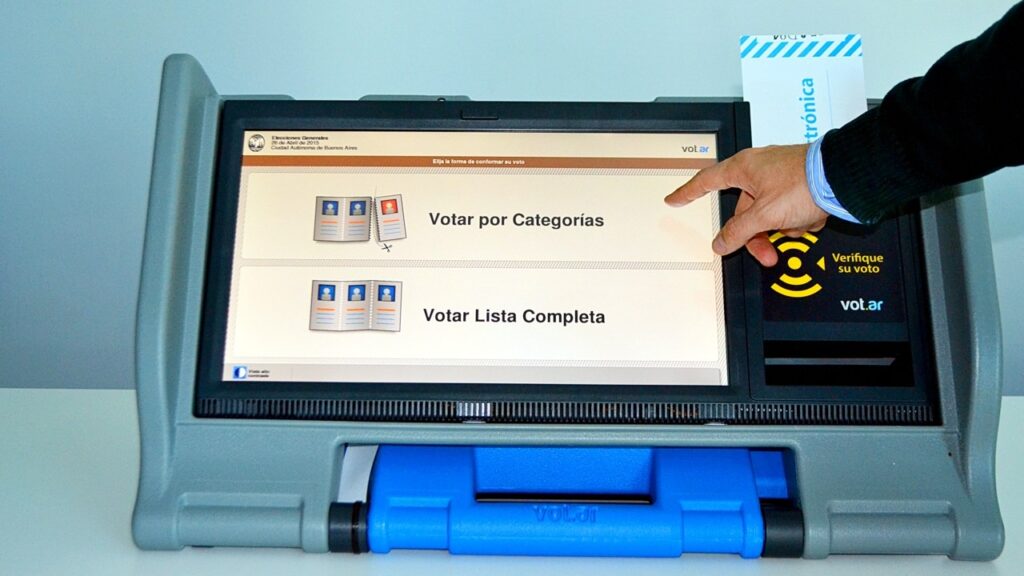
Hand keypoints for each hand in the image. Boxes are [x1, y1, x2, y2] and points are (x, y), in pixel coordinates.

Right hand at [664, 144, 827, 266]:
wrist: (843, 178)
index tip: (675, 199)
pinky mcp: (799, 184)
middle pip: (745, 211)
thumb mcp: (764, 215)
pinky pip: (788, 210)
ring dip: (781, 230)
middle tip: (765, 254)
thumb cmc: (803, 183)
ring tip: (797, 229)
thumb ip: (739, 232)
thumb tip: (721, 243)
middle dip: (756, 235)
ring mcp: (780, 177)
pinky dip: (798, 219)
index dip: (688, 193)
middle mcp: (759, 170)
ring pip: (769, 214)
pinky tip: (809, 217)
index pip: (706, 181)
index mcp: (743, 168)